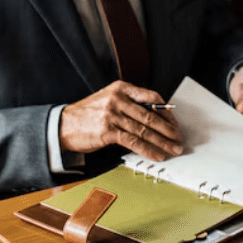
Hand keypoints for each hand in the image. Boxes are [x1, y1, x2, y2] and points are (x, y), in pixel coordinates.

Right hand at [60, 81, 184, 161]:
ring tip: (173, 149)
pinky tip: (157, 155)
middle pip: (151, 115)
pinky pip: (134, 141)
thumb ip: (129, 104)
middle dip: (168, 130)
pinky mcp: (108, 131)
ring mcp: (113, 114)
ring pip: (145, 130)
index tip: (174, 123)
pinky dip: (148, 150)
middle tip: (178, 139)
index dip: (166, 112)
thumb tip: (155, 118)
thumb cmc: (87, 114)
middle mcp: (118, 99)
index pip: (152, 97)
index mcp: (121, 88)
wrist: (63, 125)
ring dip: (162, 142)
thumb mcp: (108, 100)